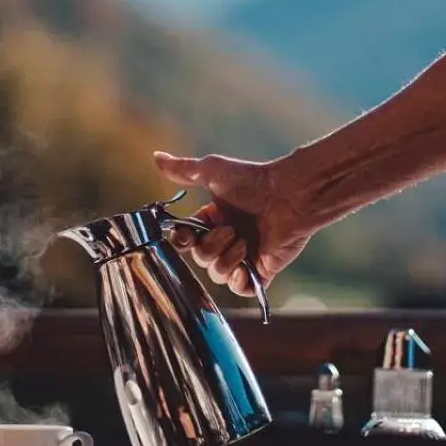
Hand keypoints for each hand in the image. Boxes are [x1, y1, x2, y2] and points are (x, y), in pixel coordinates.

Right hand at [152, 151, 316, 296]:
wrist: (288, 194)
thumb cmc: (254, 180)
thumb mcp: (213, 172)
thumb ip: (183, 169)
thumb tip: (157, 157)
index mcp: (212, 220)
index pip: (185, 241)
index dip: (182, 241)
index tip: (186, 235)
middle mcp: (226, 239)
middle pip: (200, 259)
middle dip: (210, 247)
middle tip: (230, 230)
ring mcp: (244, 256)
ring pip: (217, 274)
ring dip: (226, 258)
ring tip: (244, 241)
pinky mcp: (262, 270)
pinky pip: (241, 289)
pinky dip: (239, 281)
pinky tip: (245, 265)